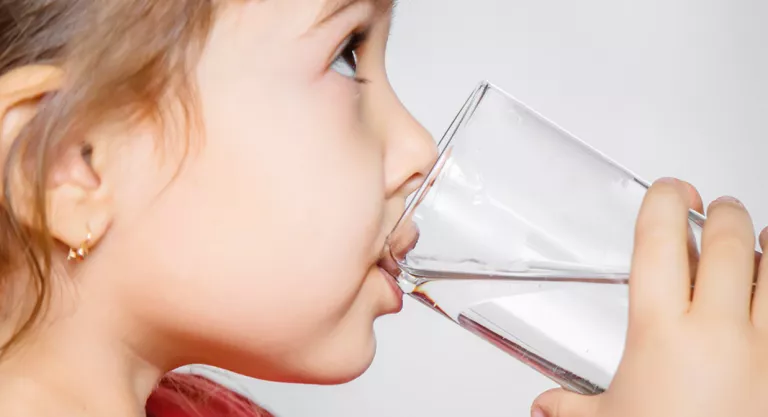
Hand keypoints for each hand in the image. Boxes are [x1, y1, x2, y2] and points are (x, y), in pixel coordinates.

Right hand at [532, 178, 767, 416]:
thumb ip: (570, 408)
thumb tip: (544, 406)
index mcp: (659, 332)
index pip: (659, 241)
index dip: (665, 200)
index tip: (670, 189)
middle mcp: (716, 329)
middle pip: (729, 241)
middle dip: (724, 213)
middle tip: (716, 209)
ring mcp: (765, 346)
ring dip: (765, 243)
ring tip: (755, 239)